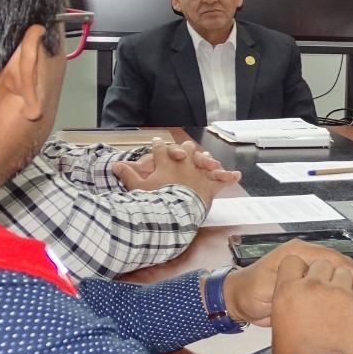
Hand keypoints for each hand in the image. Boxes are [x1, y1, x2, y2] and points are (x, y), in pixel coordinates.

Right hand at [112, 138, 238, 207]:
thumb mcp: (137, 188)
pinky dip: (228, 178)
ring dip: (205, 160)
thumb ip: (128, 175)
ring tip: (208, 161)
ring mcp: (198, 173)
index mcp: (165, 163)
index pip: (160, 149)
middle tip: (184, 150)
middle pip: (185, 148)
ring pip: (203, 160)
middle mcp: (183, 164)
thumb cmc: (154, 200)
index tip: (157, 141)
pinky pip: (221, 180)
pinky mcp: (209, 185)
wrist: (172, 212)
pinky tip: (237, 175)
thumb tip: (115, 164)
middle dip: (184, 148)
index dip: (158, 145)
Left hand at [223, 239, 352, 325]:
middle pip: (339, 263)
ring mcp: (308, 269)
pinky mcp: (309, 282)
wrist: (239, 301)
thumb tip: (315, 286)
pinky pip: (330, 282)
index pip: (330, 256)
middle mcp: (304, 257)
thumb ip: (292, 284)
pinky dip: (342, 291)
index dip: (348, 270)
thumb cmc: (249, 292)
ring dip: (351, 284)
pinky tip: (351, 301)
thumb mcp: (269, 287)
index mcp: (296, 252)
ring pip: (338, 272)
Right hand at [268, 255, 352, 353]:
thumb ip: (288, 308)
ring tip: (340, 299)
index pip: (293, 261)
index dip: (298, 268)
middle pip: (321, 263)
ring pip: (343, 271)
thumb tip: (294, 308)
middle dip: (323, 274)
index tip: (303, 275)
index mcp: (288, 291)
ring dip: (343, 281)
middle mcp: (313, 286)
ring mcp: (338, 291)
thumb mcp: (279, 329)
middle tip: (324, 290)